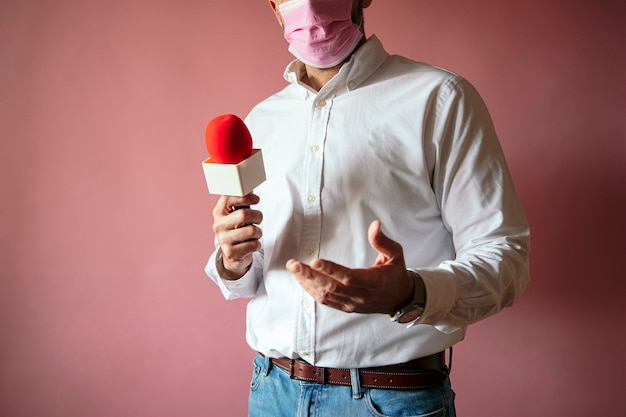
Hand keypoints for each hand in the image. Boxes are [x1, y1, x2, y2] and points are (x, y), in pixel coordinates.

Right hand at [212, 193, 262, 279]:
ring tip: (254, 235)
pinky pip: (253, 245)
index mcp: (219, 212)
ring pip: (251, 231)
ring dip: (258, 233)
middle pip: (244, 214)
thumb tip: (251, 185)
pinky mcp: (231, 253)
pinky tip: (250, 245)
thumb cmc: (237, 231)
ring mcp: (223, 240)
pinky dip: (257, 245)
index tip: (256, 199)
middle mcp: (218, 225)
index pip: (229, 198)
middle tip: (258, 220)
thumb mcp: (235, 215)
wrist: (233, 256)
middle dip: (257, 216)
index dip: (246, 197)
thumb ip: (242, 201)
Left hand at [286, 220, 413, 314]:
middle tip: (294, 264)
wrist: (400, 299)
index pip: (349, 277)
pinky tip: (302, 280)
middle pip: (331, 287)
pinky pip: (326, 301)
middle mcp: (360, 295)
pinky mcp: (346, 307)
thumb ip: (382, 241)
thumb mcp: (396, 254)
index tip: (315, 261)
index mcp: (372, 282)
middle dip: (310, 275)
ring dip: (307, 283)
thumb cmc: (396, 274)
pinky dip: (312, 291)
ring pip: (325, 295)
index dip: (331, 270)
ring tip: (294, 269)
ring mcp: (352, 303)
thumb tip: (374, 224)